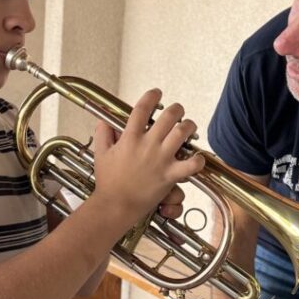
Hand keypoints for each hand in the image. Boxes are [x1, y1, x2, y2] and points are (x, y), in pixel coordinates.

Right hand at [93, 89, 204, 224]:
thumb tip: (104, 122)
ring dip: (188, 126)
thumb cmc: (108, 181)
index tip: (156, 93)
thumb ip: (102, 135)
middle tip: (178, 111)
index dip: (152, 96)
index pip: (142, 108)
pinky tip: (197, 157)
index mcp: (130, 138)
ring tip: (188, 127)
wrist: (116, 205)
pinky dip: (197, 160)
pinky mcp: (170, 176)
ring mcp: (160, 160)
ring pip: (182, 133)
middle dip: (177, 109)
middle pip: (169, 116)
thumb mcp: (100, 154)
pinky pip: (191, 165)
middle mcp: (148, 145)